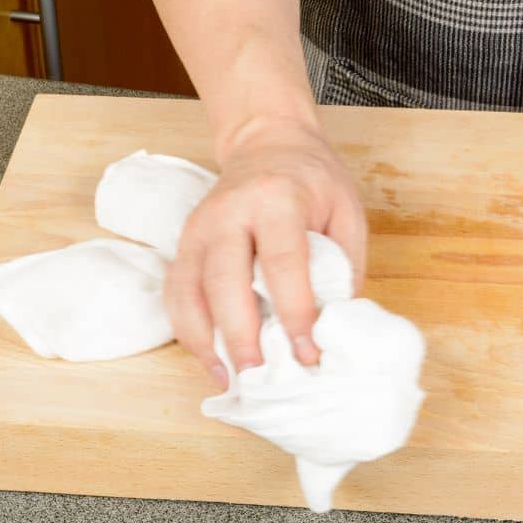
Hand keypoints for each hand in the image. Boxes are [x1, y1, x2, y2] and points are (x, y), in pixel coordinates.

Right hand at [165, 115, 366, 386]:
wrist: (267, 143)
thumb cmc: (313, 180)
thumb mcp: (346, 212)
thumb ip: (343, 266)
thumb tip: (334, 329)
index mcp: (277, 199)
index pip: (283, 261)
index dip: (295, 311)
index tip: (307, 353)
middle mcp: (228, 213)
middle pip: (223, 278)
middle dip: (240, 333)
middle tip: (259, 376)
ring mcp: (198, 228)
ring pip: (188, 290)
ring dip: (205, 341)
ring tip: (231, 379)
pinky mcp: (184, 244)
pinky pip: (176, 294)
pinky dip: (189, 332)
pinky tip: (212, 361)